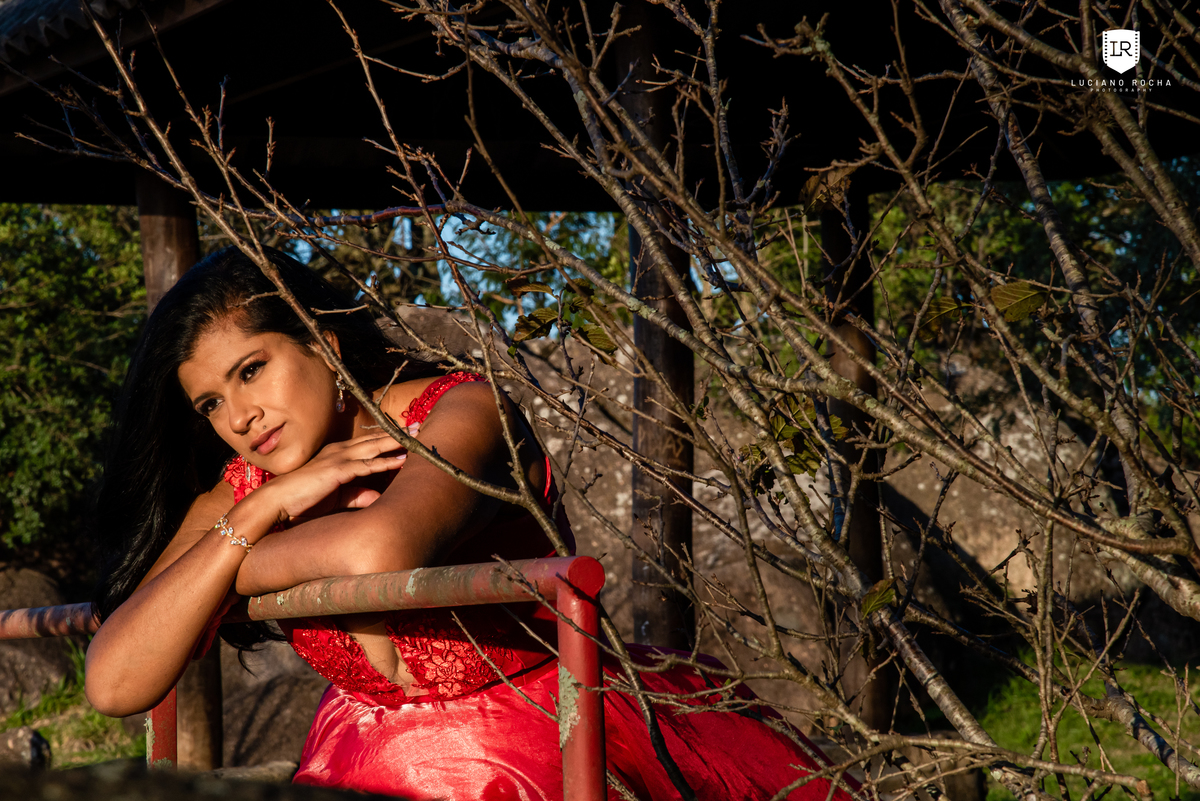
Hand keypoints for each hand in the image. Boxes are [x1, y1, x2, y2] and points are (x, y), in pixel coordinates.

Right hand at [259, 431, 412, 523]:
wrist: (277, 501)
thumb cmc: (303, 499)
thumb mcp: (337, 498)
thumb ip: (357, 495)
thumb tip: (378, 499)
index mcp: (338, 454)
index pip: (369, 443)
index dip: (390, 438)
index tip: (409, 434)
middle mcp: (340, 451)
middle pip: (375, 440)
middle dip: (399, 434)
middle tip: (421, 428)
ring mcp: (338, 459)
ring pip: (374, 447)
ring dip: (397, 443)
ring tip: (417, 439)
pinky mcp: (337, 471)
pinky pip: (366, 465)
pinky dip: (384, 462)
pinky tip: (400, 460)